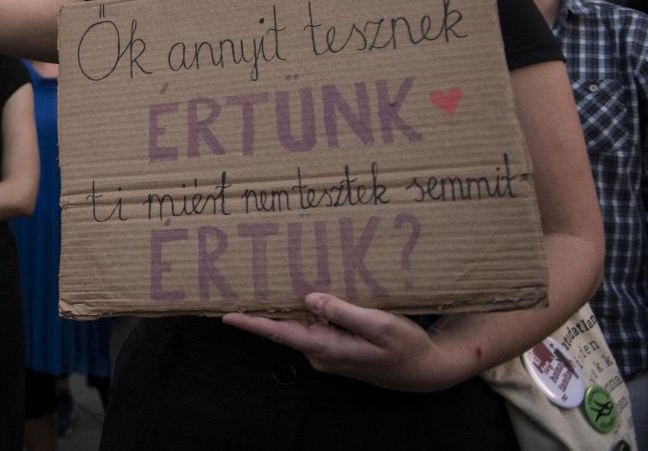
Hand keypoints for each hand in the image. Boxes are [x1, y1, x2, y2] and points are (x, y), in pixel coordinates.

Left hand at [224, 293, 470, 391]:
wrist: (425, 370)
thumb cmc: (406, 349)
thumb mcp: (381, 326)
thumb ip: (344, 312)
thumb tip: (310, 299)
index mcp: (327, 348)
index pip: (280, 333)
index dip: (252, 323)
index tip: (226, 314)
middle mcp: (321, 353)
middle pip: (285, 326)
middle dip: (263, 308)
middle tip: (242, 282)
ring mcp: (327, 352)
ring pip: (300, 324)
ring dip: (285, 306)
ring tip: (267, 280)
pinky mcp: (337, 346)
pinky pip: (315, 326)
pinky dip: (307, 310)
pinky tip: (304, 291)